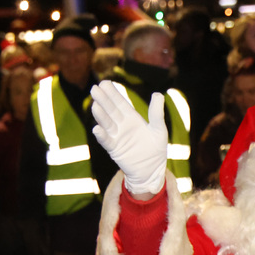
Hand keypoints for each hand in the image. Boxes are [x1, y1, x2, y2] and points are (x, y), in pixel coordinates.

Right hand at [90, 82, 167, 198]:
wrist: (152, 171)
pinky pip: (107, 141)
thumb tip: (157, 94)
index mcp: (132, 119)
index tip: (105, 82)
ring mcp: (117, 137)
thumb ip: (156, 113)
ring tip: (95, 105)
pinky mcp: (115, 150)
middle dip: (103, 100)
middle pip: (111, 110)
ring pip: (107, 123)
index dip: (113, 93)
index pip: (120, 103)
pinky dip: (102, 135)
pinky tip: (97, 128)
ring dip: (101, 115)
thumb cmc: (156, 150)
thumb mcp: (159, 130)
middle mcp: (122, 126)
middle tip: (95, 88)